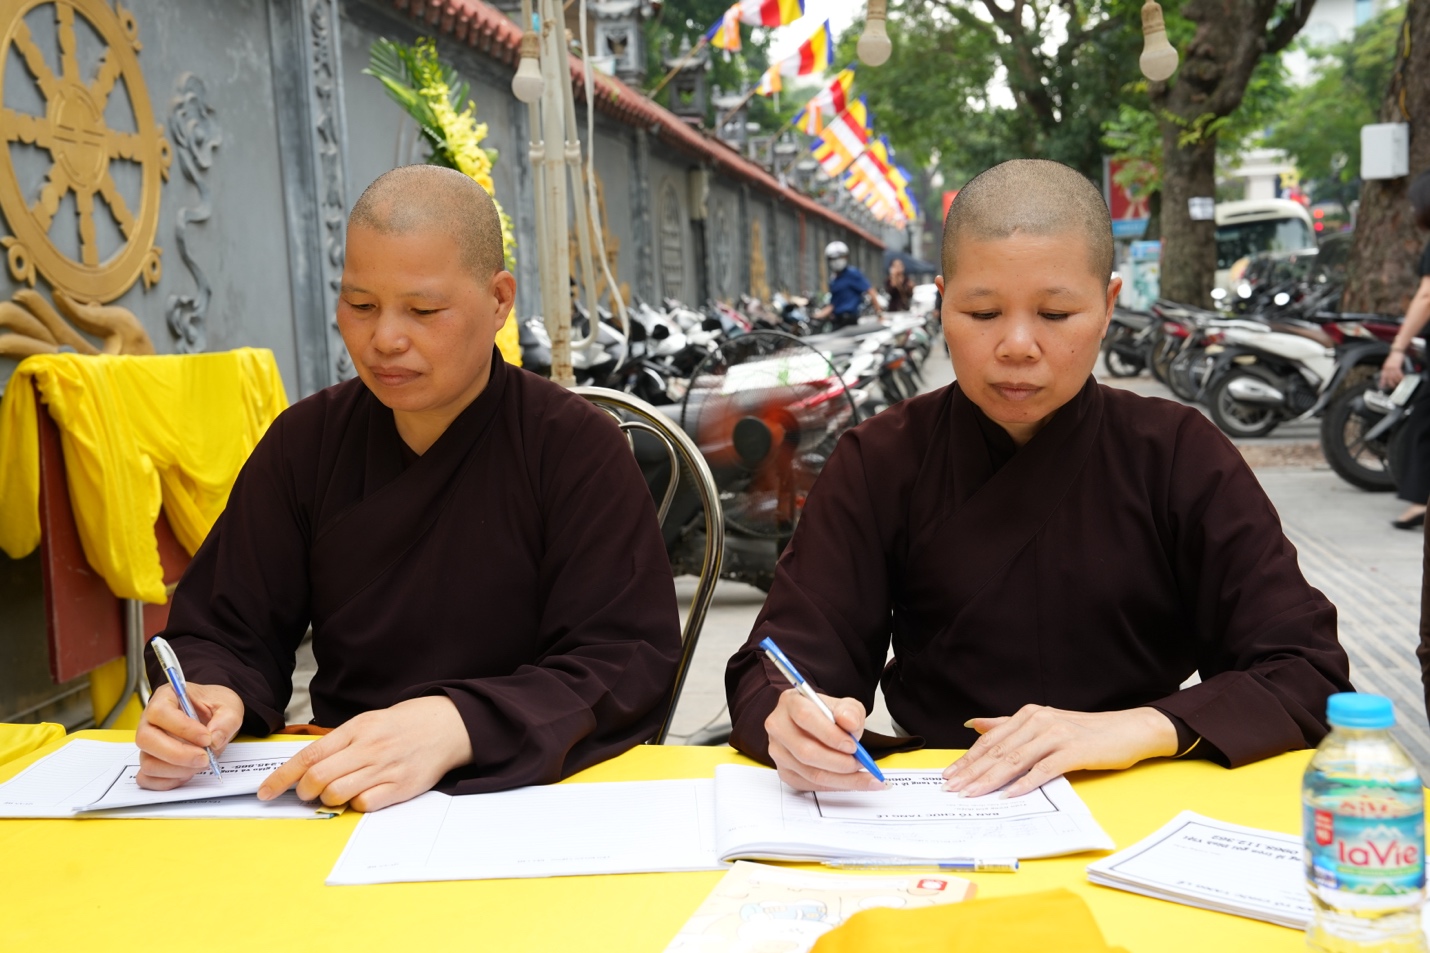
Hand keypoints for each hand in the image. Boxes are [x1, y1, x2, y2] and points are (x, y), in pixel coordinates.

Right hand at [135, 683, 244, 789]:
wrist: (213, 715)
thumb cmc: (215, 705)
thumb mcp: (229, 705)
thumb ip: (226, 720)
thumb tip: (214, 741)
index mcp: (166, 697)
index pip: (160, 712)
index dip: (182, 728)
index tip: (206, 738)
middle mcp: (150, 720)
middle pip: (147, 740)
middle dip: (178, 754)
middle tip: (205, 758)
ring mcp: (149, 743)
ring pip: (148, 762)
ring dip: (176, 770)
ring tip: (201, 763)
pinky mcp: (151, 761)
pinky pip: (147, 778)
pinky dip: (168, 781)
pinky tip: (188, 773)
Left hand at [257, 696, 472, 811]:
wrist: (447, 726)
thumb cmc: (404, 725)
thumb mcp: (369, 722)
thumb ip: (340, 742)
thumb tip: (307, 767)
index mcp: (357, 729)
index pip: (309, 757)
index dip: (282, 777)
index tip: (266, 791)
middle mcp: (369, 748)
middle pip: (318, 779)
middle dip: (304, 792)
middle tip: (306, 793)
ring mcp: (385, 769)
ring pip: (337, 795)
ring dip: (328, 800)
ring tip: (336, 794)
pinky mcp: (401, 787)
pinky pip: (364, 805)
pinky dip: (356, 805)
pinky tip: (362, 795)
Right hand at [765, 689, 883, 791]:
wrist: (816, 726)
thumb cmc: (827, 715)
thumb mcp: (844, 705)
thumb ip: (850, 711)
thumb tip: (849, 722)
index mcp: (790, 702)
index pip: (806, 717)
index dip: (831, 735)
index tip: (853, 745)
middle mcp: (778, 727)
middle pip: (806, 751)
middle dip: (839, 762)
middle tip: (860, 763)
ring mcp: (778, 752)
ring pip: (810, 773)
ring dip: (842, 778)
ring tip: (862, 774)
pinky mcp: (784, 772)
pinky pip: (811, 785)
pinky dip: (835, 785)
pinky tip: (851, 781)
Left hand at [941, 705, 1177, 798]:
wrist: (1128, 730)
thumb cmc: (1085, 732)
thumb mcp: (1044, 723)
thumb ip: (1009, 725)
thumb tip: (975, 725)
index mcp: (1028, 714)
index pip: (991, 739)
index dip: (968, 758)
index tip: (948, 775)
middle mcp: (1038, 721)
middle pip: (998, 750)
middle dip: (972, 772)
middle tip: (952, 789)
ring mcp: (1056, 735)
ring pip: (1015, 760)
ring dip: (990, 780)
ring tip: (972, 794)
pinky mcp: (1074, 751)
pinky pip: (1043, 770)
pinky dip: (1025, 784)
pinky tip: (1009, 795)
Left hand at [1381, 353, 1404, 389]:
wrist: (1396, 351)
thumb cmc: (1393, 357)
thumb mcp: (1389, 363)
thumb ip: (1388, 369)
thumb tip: (1389, 374)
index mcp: (1384, 368)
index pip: (1382, 376)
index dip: (1382, 382)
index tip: (1382, 387)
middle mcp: (1387, 368)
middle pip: (1388, 378)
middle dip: (1391, 383)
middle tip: (1394, 386)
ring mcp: (1391, 367)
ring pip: (1394, 377)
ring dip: (1397, 381)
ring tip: (1400, 383)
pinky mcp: (1396, 366)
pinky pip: (1398, 373)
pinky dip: (1401, 377)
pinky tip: (1403, 379)